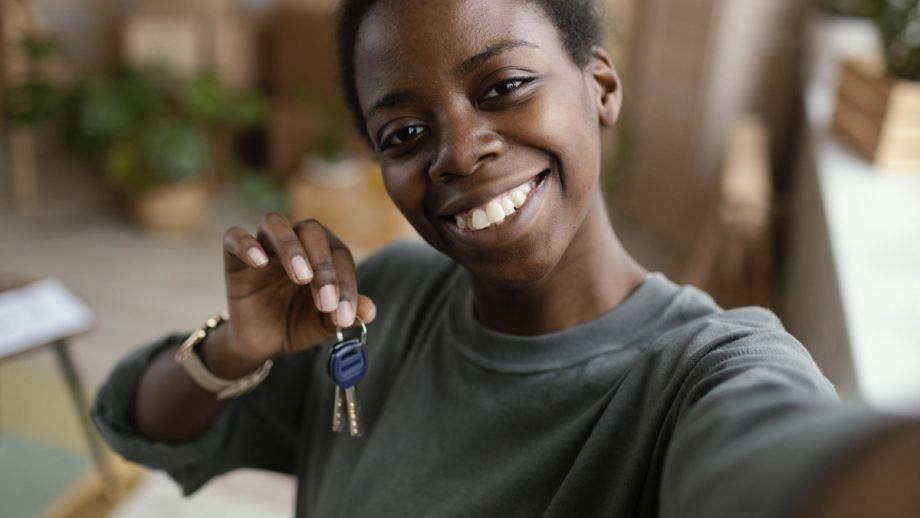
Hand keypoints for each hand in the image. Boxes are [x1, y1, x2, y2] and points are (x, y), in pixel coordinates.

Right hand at [220, 213, 376, 362]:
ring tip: (301, 277)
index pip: (339, 254)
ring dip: (291, 247)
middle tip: (325, 300)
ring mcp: (264, 245)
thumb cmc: (298, 324)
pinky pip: (234, 237)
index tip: (343, 316)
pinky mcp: (234, 257)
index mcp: (322, 253)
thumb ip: (346, 313)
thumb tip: (370, 311)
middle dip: (323, 265)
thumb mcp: (324, 323)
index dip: (345, 284)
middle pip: (311, 230)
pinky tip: (259, 262)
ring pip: (275, 223)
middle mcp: (295, 242)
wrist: (263, 343)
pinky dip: (246, 244)